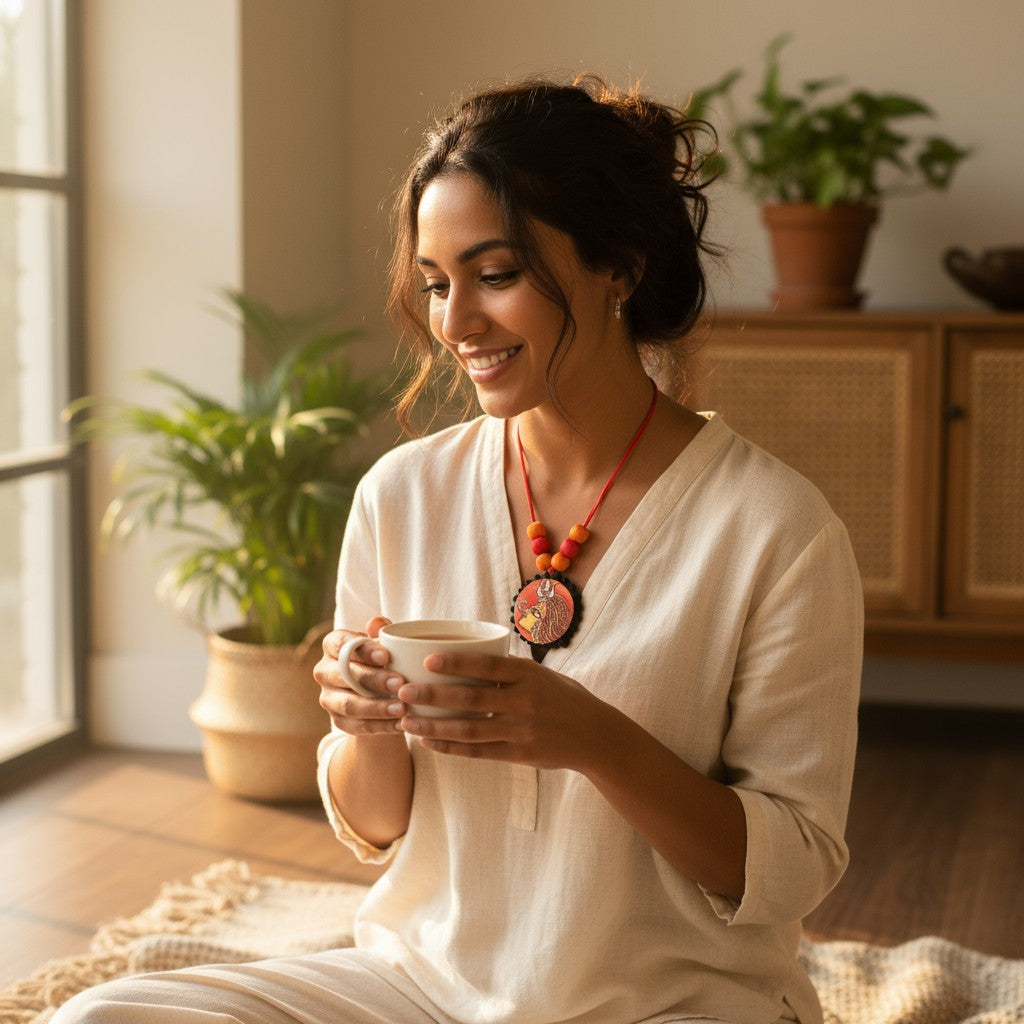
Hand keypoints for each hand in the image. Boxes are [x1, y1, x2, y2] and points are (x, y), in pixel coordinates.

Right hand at [314, 616, 406, 736]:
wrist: (379, 691)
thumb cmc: (383, 659)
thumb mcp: (385, 643)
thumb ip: (383, 632)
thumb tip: (379, 622)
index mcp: (332, 645)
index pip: (341, 644)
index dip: (362, 651)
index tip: (386, 656)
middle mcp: (324, 671)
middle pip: (345, 676)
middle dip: (374, 680)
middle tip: (400, 683)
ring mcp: (328, 698)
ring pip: (349, 704)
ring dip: (376, 707)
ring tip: (402, 708)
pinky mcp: (338, 721)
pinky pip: (358, 726)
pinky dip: (381, 726)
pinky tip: (400, 724)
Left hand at [397, 651, 611, 770]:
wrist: (597, 736)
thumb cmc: (565, 698)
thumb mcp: (544, 675)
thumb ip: (510, 671)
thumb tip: (468, 658)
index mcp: (529, 675)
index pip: (488, 666)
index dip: (456, 663)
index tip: (427, 661)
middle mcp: (523, 702)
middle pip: (470, 698)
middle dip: (433, 695)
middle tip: (403, 692)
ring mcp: (520, 730)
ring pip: (469, 729)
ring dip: (434, 726)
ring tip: (407, 722)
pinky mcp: (519, 754)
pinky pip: (478, 752)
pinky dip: (451, 748)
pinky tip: (429, 743)